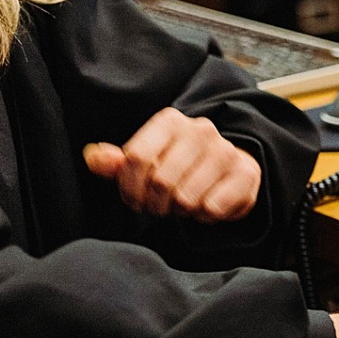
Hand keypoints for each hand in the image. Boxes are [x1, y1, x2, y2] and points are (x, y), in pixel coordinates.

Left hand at [83, 108, 261, 222]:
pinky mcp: (246, 173)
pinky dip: (205, 216)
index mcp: (170, 121)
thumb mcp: (145, 161)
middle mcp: (200, 130)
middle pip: (161, 181)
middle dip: (156, 204)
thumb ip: (117, 163)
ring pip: (187, 198)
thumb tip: (92, 157)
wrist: (230, 167)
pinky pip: (213, 208)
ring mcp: (226, 151)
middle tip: (161, 207)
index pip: (136, 158)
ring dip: (181, 211)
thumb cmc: (179, 166)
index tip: (134, 200)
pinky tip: (206, 205)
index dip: (129, 188)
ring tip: (184, 204)